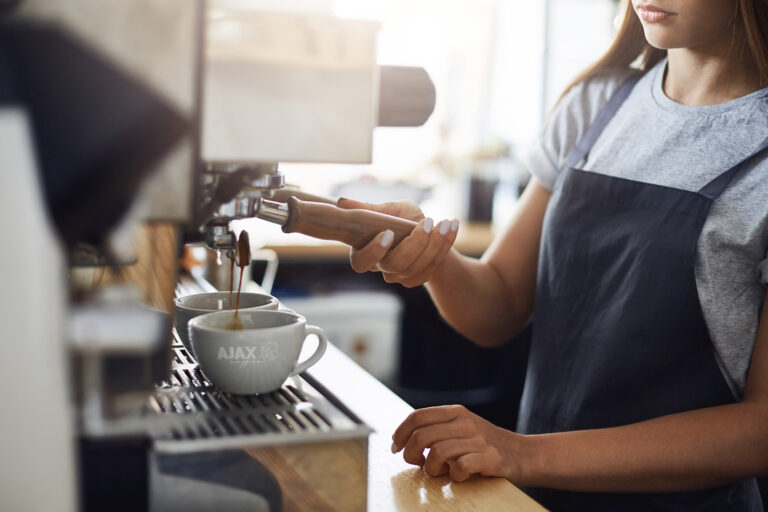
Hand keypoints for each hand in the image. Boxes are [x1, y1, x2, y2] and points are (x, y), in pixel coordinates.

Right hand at [337, 198, 458, 287]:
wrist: (422, 228)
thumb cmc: (397, 216)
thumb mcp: (385, 209)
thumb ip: (368, 208)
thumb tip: (342, 201)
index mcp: (365, 253)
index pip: (362, 262)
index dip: (374, 251)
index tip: (389, 232)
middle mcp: (382, 268)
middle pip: (396, 265)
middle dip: (414, 244)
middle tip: (426, 222)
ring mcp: (402, 276)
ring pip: (419, 267)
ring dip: (436, 244)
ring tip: (445, 222)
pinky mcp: (420, 277)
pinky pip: (434, 265)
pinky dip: (446, 245)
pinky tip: (453, 226)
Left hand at [391, 405, 525, 481]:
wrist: (524, 455)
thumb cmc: (484, 446)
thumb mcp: (461, 428)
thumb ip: (436, 430)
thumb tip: (401, 443)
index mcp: (455, 412)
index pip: (417, 417)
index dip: (400, 433)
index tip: (396, 448)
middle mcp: (466, 422)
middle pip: (422, 436)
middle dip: (412, 454)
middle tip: (417, 464)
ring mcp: (479, 439)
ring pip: (437, 453)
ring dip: (432, 469)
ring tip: (440, 471)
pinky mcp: (490, 458)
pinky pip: (460, 467)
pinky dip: (454, 476)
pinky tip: (459, 476)